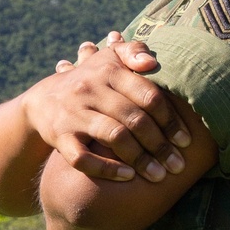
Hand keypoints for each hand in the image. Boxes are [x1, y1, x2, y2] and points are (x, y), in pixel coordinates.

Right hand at [24, 35, 190, 182]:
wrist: (43, 100)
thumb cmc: (92, 80)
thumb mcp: (110, 58)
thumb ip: (134, 52)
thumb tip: (153, 61)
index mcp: (109, 71)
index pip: (148, 95)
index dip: (170, 120)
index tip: (186, 141)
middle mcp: (91, 89)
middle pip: (134, 118)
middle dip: (160, 145)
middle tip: (178, 165)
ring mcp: (74, 113)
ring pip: (113, 136)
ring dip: (140, 159)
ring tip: (158, 176)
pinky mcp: (59, 136)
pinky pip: (82, 157)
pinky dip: (107, 169)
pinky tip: (128, 177)